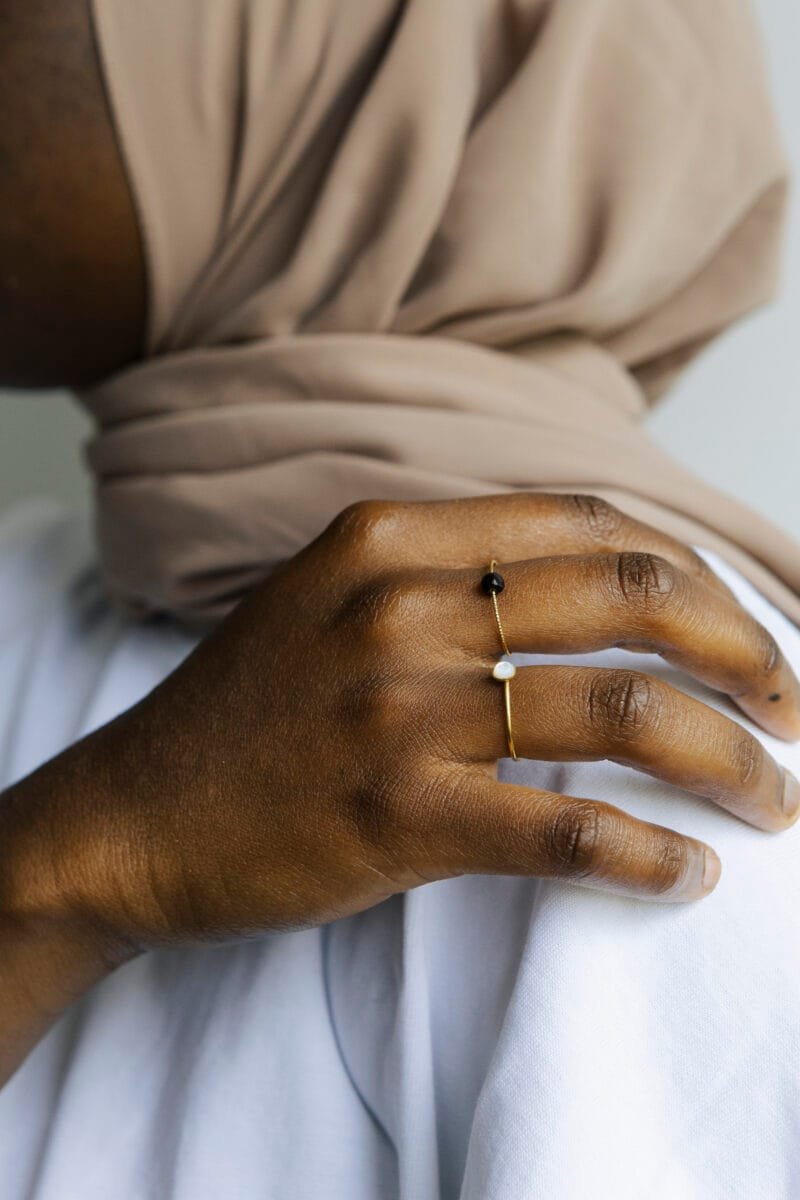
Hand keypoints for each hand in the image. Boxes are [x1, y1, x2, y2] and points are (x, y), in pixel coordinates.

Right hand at [5, 494, 799, 960]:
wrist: (133, 813)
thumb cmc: (248, 710)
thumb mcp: (334, 594)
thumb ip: (451, 571)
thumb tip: (596, 581)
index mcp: (394, 538)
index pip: (594, 527)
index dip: (697, 578)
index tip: (745, 630)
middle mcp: (403, 605)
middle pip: (630, 603)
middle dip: (744, 654)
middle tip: (793, 708)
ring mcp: (397, 709)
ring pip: (618, 718)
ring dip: (725, 763)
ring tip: (768, 800)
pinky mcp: (394, 815)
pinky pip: (562, 830)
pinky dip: (646, 857)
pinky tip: (685, 875)